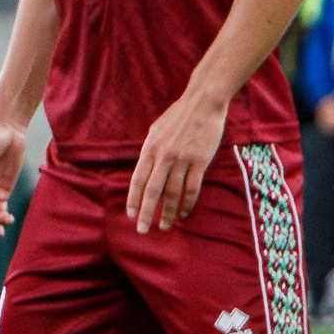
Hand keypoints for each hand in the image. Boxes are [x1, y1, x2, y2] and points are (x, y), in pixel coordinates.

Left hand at [128, 87, 228, 232]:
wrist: (203, 102)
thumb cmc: (178, 116)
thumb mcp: (156, 130)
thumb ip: (150, 150)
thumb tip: (144, 169)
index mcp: (150, 149)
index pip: (138, 180)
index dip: (133, 199)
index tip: (131, 215)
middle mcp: (164, 156)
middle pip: (153, 191)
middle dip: (147, 213)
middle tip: (143, 230)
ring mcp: (182, 159)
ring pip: (173, 193)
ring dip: (169, 212)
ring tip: (166, 225)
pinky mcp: (200, 161)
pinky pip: (193, 188)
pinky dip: (188, 203)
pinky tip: (185, 214)